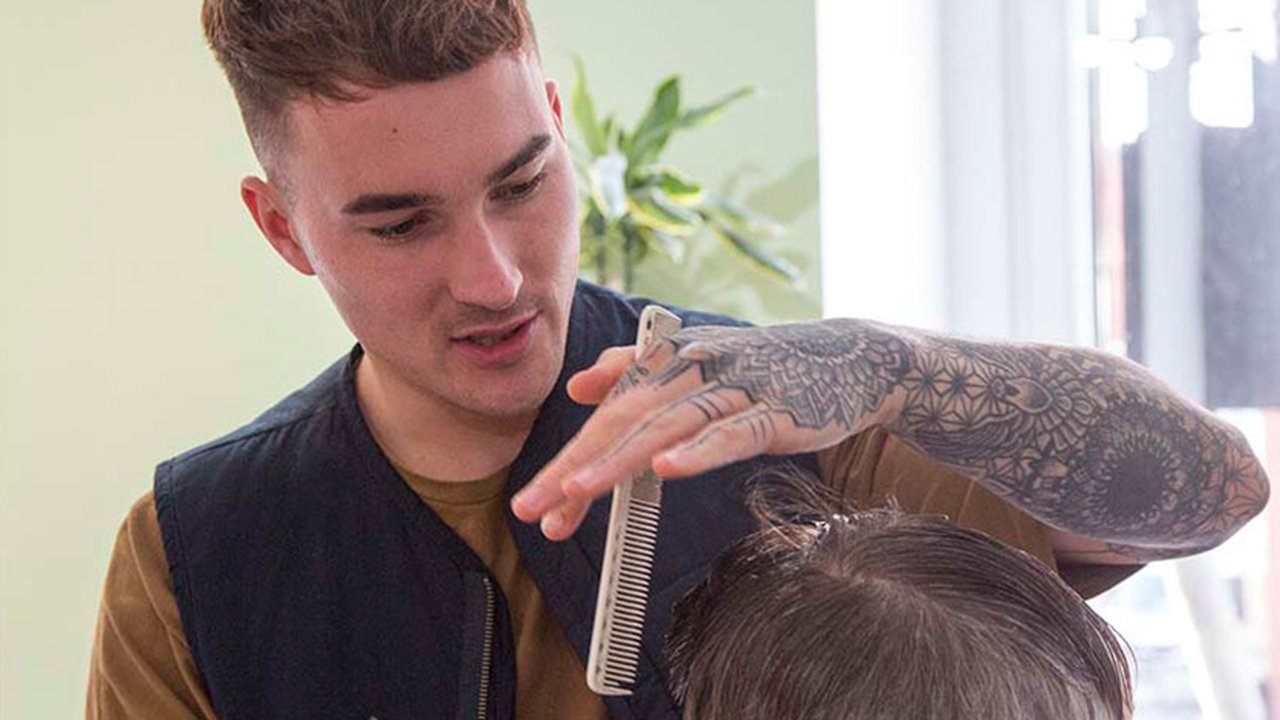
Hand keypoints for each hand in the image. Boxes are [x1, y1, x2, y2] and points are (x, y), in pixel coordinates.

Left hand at [510, 321, 913, 538]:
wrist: (849, 359)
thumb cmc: (763, 368)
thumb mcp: (697, 362)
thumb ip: (635, 369)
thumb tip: (579, 384)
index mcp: (668, 362)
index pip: (607, 417)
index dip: (568, 460)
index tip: (533, 504)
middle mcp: (692, 369)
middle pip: (623, 421)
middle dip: (574, 466)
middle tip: (532, 508)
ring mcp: (734, 388)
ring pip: (666, 427)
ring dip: (618, 460)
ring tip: (577, 492)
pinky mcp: (775, 411)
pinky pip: (731, 433)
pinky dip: (699, 450)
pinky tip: (666, 468)